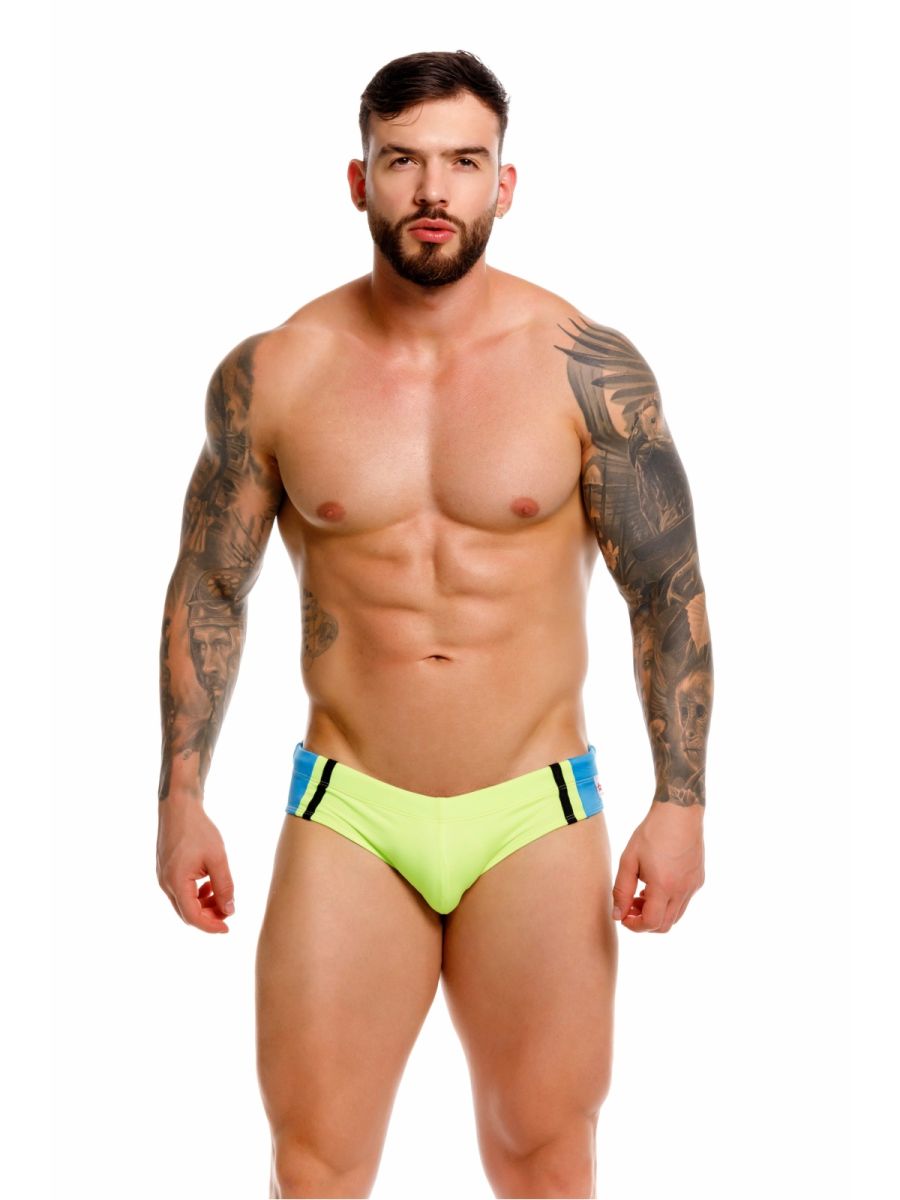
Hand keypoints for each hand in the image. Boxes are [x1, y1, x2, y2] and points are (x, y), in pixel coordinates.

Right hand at [157, 798, 235, 933]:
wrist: (178, 807)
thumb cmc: (198, 830)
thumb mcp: (217, 859)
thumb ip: (224, 886)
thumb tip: (229, 910)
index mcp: (176, 882)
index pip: (193, 916)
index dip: (211, 926)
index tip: (227, 928)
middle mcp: (165, 884)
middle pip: (187, 913)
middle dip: (209, 916)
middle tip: (229, 911)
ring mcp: (163, 878)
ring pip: (184, 903)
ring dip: (203, 905)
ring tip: (221, 896)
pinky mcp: (166, 871)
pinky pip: (181, 892)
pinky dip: (196, 894)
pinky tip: (209, 885)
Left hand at [611, 801, 704, 932]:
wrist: (679, 812)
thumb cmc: (651, 833)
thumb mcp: (629, 860)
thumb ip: (621, 890)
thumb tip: (617, 915)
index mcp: (664, 886)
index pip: (651, 923)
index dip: (634, 926)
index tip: (623, 916)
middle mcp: (683, 890)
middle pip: (664, 925)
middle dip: (644, 922)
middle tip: (630, 905)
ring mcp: (693, 886)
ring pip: (676, 916)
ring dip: (657, 913)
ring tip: (641, 893)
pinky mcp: (699, 880)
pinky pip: (683, 902)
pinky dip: (668, 903)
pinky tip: (656, 884)